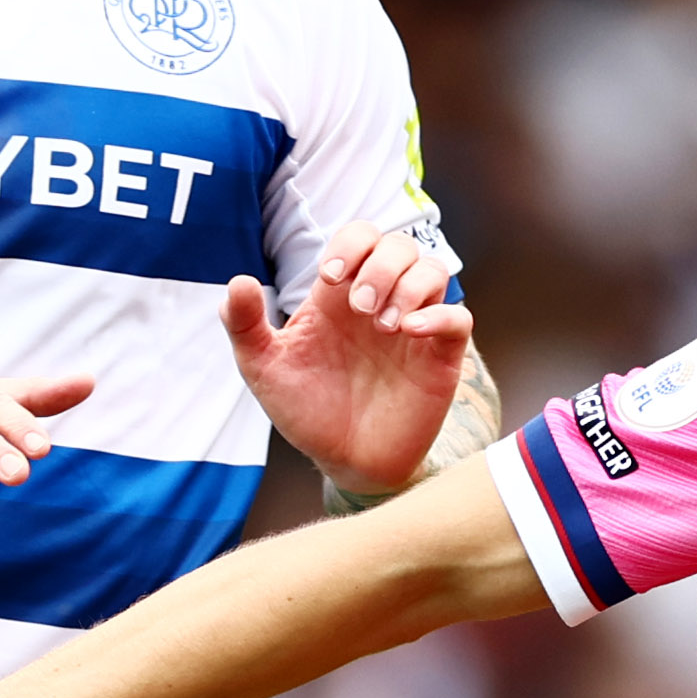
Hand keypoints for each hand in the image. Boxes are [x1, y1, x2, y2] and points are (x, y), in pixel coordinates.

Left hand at [228, 228, 476, 495]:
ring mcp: (413, 328)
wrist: (343, 461)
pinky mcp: (439, 357)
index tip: (329, 280)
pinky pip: (457, 317)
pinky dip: (439, 315)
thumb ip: (245, 325)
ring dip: (409, 286)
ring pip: (433, 270)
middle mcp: (380, 301)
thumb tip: (238, 281)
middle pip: (399, 245)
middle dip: (379, 267)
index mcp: (340, 295)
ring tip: (385, 325)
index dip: (349, 245)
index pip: (359, 236)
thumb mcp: (264, 369)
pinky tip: (410, 331)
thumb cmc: (306, 410)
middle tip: (360, 309)